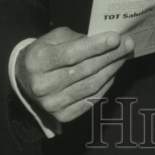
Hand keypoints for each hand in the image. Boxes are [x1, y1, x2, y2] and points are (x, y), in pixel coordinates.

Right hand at [15, 27, 133, 123]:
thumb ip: (77, 38)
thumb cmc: (45, 52)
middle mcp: (42, 85)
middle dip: (110, 56)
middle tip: (128, 45)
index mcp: (37, 61)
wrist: (26, 79)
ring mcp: (52, 104)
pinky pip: (91, 100)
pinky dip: (105, 85)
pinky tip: (112, 73)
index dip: (96, 46)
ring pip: (90, 86)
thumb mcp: (54, 38)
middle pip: (84, 70)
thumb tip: (106, 41)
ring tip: (123, 57)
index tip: (116, 38)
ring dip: (111, 70)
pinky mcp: (62, 116)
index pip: (71, 54)